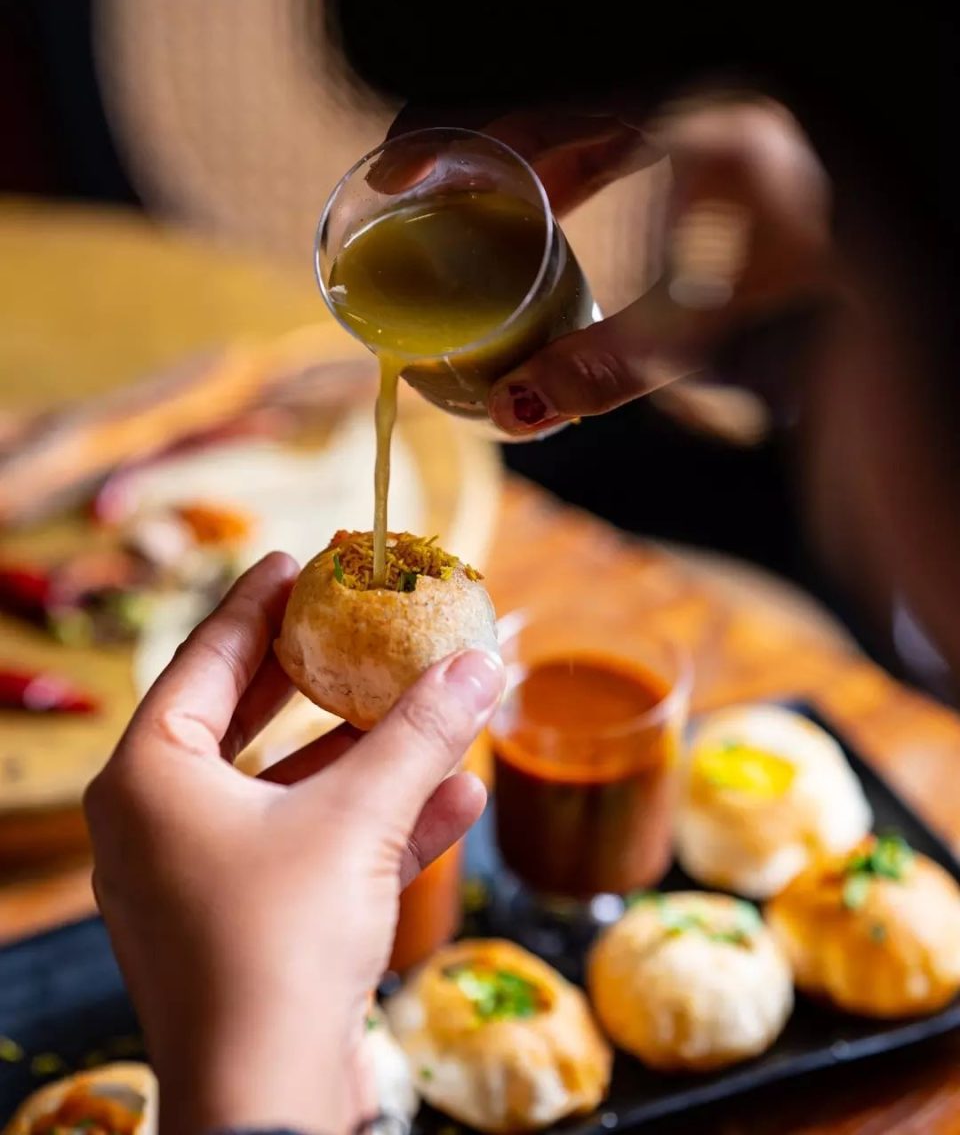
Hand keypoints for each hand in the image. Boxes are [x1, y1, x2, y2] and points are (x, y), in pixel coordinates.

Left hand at [84, 553, 502, 1134]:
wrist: (265, 1108)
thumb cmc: (279, 946)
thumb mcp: (359, 818)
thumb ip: (420, 733)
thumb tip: (483, 662)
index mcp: (150, 778)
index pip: (206, 658)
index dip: (259, 605)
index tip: (298, 562)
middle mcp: (162, 821)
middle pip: (247, 718)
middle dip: (320, 676)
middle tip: (360, 624)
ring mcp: (203, 878)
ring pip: (295, 789)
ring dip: (371, 755)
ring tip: (436, 709)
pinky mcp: (248, 926)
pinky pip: (315, 849)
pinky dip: (377, 822)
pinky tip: (458, 797)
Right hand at [389, 97, 833, 435]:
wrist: (892, 245)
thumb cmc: (811, 271)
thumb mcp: (708, 321)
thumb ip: (611, 364)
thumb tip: (521, 406)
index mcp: (672, 113)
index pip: (528, 113)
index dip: (446, 143)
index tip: (392, 179)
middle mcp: (681, 90)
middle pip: (539, 110)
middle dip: (472, 162)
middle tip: (419, 210)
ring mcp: (697, 98)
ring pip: (574, 118)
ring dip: (520, 168)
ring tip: (476, 222)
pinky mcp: (711, 117)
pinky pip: (613, 126)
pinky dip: (571, 167)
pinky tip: (554, 213)